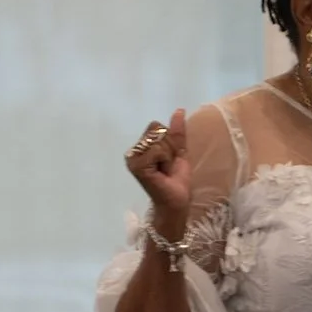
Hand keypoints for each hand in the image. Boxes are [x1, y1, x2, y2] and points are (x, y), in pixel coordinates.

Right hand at [125, 109, 191, 230]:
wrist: (176, 201)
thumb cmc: (176, 180)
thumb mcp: (179, 151)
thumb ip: (177, 132)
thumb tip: (179, 110)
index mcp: (141, 147)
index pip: (157, 126)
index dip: (169, 142)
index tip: (168, 159)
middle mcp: (133, 151)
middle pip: (156, 130)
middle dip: (169, 148)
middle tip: (167, 166)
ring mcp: (133, 158)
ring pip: (158, 140)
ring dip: (168, 156)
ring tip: (164, 171)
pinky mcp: (137, 166)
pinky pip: (157, 150)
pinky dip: (164, 160)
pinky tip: (161, 173)